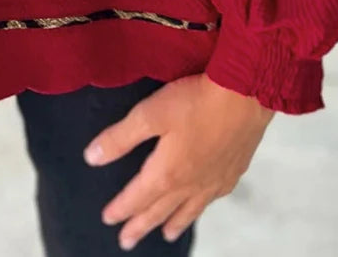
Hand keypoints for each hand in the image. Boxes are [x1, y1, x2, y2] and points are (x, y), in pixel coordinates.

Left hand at [82, 72, 274, 248]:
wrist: (246, 95)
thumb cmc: (195, 101)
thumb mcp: (150, 113)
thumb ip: (120, 138)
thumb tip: (91, 158)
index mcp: (166, 173)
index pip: (137, 197)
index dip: (120, 209)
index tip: (107, 219)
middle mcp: (190, 184)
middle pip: (160, 211)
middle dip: (140, 226)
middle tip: (126, 242)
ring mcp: (213, 180)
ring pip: (188, 210)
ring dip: (173, 224)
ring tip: (165, 235)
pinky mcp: (233, 171)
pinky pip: (211, 199)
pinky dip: (200, 208)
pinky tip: (200, 205)